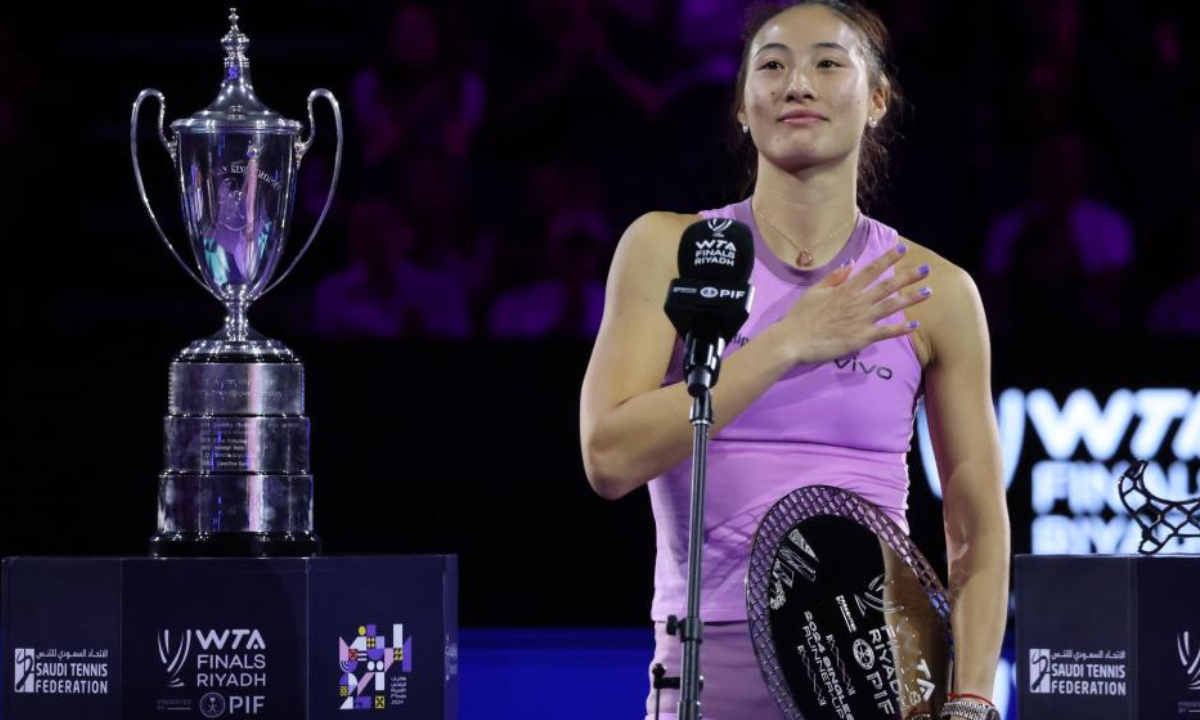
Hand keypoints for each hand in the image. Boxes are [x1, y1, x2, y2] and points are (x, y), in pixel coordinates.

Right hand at [777, 244, 930, 364]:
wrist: (793, 341)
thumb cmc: (800, 317)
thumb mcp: (814, 291)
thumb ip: (834, 278)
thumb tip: (850, 264)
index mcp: (845, 289)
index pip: (871, 270)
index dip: (888, 259)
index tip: (902, 249)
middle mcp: (857, 302)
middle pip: (887, 286)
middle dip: (908, 277)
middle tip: (925, 269)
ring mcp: (861, 320)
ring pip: (891, 306)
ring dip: (911, 299)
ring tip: (927, 292)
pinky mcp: (861, 338)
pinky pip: (886, 332)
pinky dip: (901, 328)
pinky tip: (914, 325)